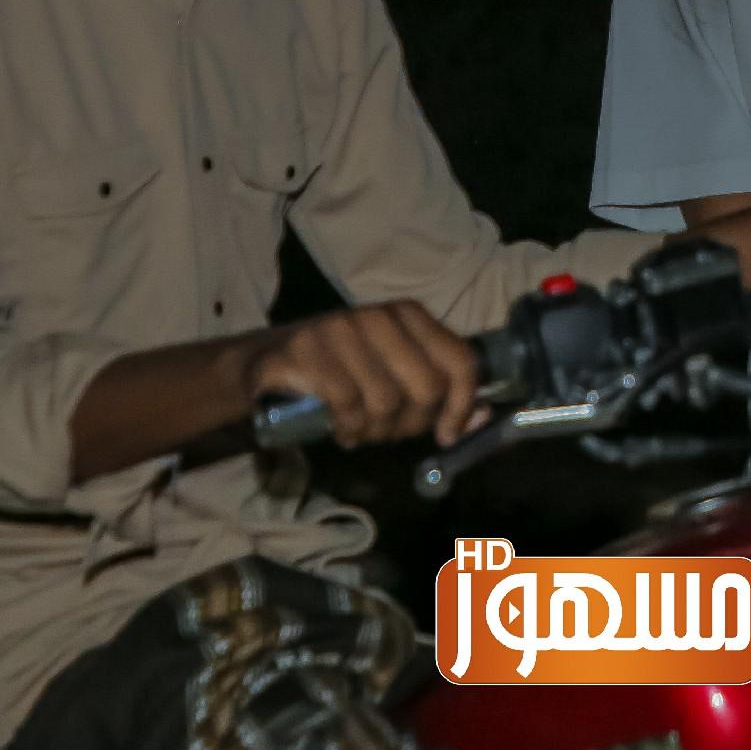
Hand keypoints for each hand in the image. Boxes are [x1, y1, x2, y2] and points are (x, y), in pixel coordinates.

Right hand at [247, 304, 482, 448]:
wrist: (270, 362)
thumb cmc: (344, 371)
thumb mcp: (395, 374)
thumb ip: (438, 392)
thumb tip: (480, 417)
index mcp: (409, 314)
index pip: (460, 359)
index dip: (462, 404)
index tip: (448, 434)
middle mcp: (379, 315)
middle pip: (427, 387)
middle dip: (411, 424)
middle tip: (389, 432)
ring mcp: (341, 328)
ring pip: (387, 402)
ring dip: (375, 431)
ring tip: (359, 428)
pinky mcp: (308, 349)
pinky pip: (348, 406)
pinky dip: (348, 429)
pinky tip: (340, 427)